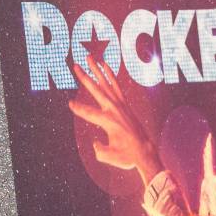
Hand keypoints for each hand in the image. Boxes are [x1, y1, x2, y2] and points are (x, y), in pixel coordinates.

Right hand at [69, 55, 163, 185]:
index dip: (78, 108)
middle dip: (85, 78)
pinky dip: (110, 76)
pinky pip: (116, 86)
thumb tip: (95, 142)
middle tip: (74, 65)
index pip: (89, 112)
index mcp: (109, 122)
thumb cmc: (126, 157)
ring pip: (106, 84)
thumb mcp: (109, 157)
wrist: (145, 152)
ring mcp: (121, 106)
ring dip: (96, 70)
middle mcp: (115, 110)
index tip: (70, 103)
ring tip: (88, 57)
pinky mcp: (125, 105)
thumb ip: (98, 150)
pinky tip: (104, 65)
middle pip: (96, 90)